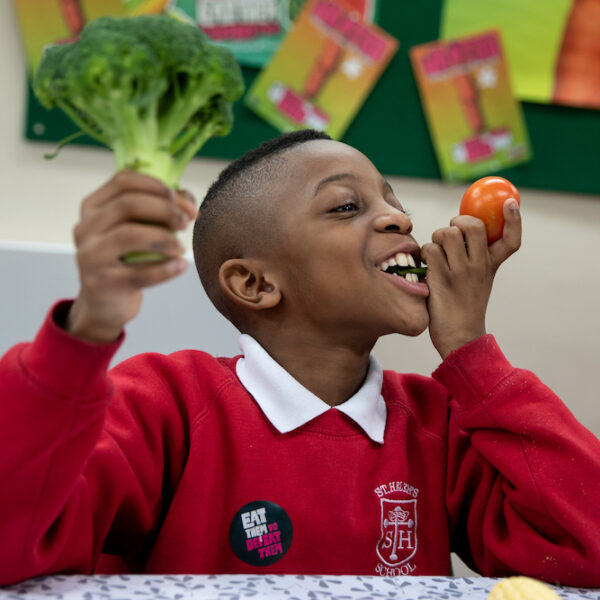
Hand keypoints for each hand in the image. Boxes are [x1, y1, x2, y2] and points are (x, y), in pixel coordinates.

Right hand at [65, 171, 196, 342]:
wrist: (105, 303)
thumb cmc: (126, 260)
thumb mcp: (136, 230)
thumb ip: (159, 210)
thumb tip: (187, 200)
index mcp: (93, 207)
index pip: (122, 181)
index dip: (157, 186)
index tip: (183, 201)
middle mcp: (85, 228)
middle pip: (128, 204)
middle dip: (165, 210)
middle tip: (186, 222)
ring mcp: (90, 256)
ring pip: (129, 235)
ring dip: (164, 238)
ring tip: (182, 247)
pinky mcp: (102, 284)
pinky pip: (139, 273)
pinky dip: (166, 269)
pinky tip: (181, 266)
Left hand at [421, 198, 520, 358]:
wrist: (459, 337)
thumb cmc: (463, 307)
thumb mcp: (477, 281)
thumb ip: (472, 258)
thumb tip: (455, 232)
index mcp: (491, 266)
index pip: (511, 239)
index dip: (514, 219)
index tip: (510, 203)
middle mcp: (480, 266)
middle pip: (473, 226)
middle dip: (457, 222)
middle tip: (450, 233)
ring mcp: (461, 272)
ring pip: (446, 234)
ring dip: (435, 238)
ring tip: (436, 254)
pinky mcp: (441, 279)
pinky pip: (429, 250)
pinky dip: (423, 254)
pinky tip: (426, 267)